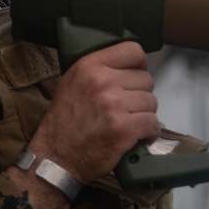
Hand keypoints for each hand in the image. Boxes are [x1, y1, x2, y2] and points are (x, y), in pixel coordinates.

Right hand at [27, 41, 159, 184]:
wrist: (56, 157)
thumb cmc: (65, 122)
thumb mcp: (73, 82)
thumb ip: (99, 70)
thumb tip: (130, 67)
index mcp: (90, 66)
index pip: (133, 51)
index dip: (140, 65)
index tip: (136, 77)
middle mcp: (102, 82)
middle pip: (146, 79)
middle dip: (141, 95)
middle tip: (128, 108)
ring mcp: (114, 105)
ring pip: (151, 102)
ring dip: (144, 115)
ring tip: (130, 123)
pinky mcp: (123, 129)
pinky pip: (153, 123)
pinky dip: (149, 133)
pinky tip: (138, 136)